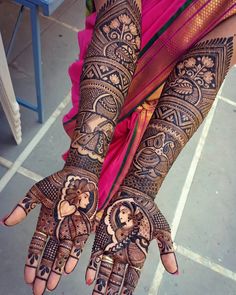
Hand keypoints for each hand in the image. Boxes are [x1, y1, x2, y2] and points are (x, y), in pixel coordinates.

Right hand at [2, 166, 97, 294]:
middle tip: (38, 290)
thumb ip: (23, 207)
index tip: (27, 277)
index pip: (35, 247)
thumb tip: (5, 221)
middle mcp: (57, 230)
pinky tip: (68, 268)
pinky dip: (73, 256)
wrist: (79, 175)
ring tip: (50, 285)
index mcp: (45, 224)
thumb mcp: (36, 193)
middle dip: (42, 273)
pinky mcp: (84, 226)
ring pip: (62, 254)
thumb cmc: (58, 181)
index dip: (31, 262)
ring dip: (56, 270)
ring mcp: (70, 229)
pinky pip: (79, 245)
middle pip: (48, 256)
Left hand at [86, 187, 177, 294]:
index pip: (132, 279)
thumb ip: (167, 250)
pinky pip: (96, 256)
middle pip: (117, 279)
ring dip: (100, 285)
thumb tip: (175, 272)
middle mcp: (124, 254)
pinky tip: (89, 279)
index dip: (127, 292)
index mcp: (138, 254)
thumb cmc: (150, 212)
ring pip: (105, 271)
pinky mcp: (102, 237)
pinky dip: (93, 268)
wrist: (135, 195)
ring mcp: (112, 246)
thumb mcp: (162, 231)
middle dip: (111, 293)